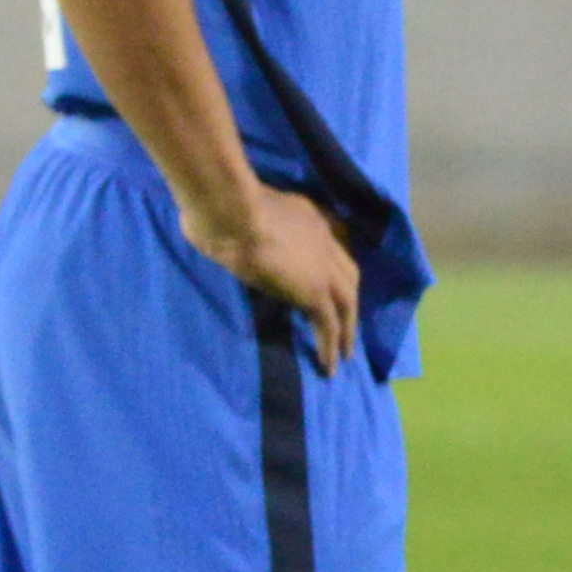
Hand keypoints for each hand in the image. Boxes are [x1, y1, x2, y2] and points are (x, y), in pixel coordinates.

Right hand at [189, 180, 358, 373]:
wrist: (232, 211)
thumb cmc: (224, 205)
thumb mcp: (242, 208)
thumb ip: (245, 219)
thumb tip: (222, 228)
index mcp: (309, 218)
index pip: (332, 245)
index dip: (334, 265)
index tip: (332, 282)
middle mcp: (325, 241)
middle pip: (348, 277)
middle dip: (348, 300)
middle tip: (348, 323)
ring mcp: (323, 268)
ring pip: (346, 304)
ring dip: (347, 330)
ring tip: (344, 354)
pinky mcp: (314, 293)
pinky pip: (329, 325)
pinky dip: (330, 346)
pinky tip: (328, 366)